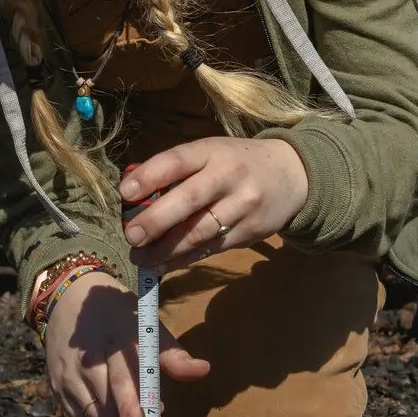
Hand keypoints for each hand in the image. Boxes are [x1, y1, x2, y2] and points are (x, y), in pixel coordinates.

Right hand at [42, 271, 209, 416]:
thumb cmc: (117, 315)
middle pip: (111, 401)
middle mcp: (88, 359)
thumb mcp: (145, 323)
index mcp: (114, 339)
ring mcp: (69, 374)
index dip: (140, 402)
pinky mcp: (58, 387)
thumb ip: (172, 352)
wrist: (68, 299)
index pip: (128, 376)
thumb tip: (203, 371)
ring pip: (97, 414)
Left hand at [120, 137, 309, 269]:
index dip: (150, 176)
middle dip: (156, 221)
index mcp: (212, 151)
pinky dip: (183, 260)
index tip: (125, 193)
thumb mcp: (211, 153)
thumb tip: (133, 197)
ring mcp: (242, 206)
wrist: (291, 175)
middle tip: (131, 236)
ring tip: (140, 258)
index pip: (178, 160)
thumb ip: (178, 170)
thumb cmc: (237, 162)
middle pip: (189, 200)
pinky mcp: (248, 232)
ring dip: (166, 249)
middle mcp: (228, 177)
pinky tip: (162, 265)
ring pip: (199, 232)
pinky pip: (210, 249)